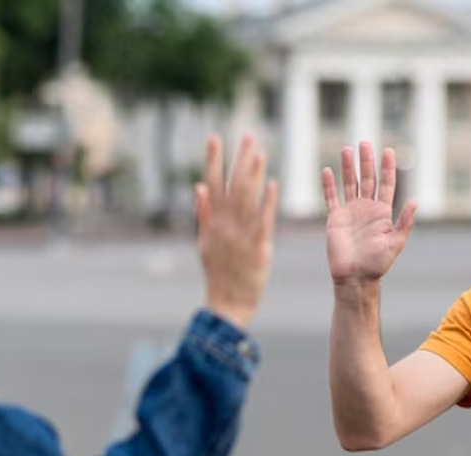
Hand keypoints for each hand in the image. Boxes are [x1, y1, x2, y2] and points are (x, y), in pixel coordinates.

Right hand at [195, 133, 278, 329]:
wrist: (228, 303)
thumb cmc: (218, 274)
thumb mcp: (204, 243)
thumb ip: (202, 214)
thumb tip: (198, 186)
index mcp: (212, 223)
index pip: (212, 185)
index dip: (213, 161)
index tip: (215, 138)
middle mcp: (225, 226)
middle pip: (233, 186)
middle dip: (239, 160)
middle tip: (248, 136)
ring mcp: (242, 236)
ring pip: (248, 200)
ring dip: (254, 175)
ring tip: (260, 152)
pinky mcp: (259, 248)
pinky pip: (264, 221)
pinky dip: (268, 202)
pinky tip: (272, 184)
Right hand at [322, 141, 416, 285]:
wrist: (354, 278)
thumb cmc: (377, 264)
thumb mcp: (395, 243)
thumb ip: (404, 222)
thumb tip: (415, 202)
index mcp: (382, 213)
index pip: (387, 185)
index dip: (388, 168)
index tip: (388, 151)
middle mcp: (366, 209)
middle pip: (367, 179)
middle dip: (366, 161)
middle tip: (364, 142)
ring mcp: (350, 213)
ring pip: (349, 184)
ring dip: (348, 167)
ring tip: (346, 149)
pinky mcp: (335, 219)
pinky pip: (331, 198)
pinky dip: (328, 185)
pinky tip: (327, 171)